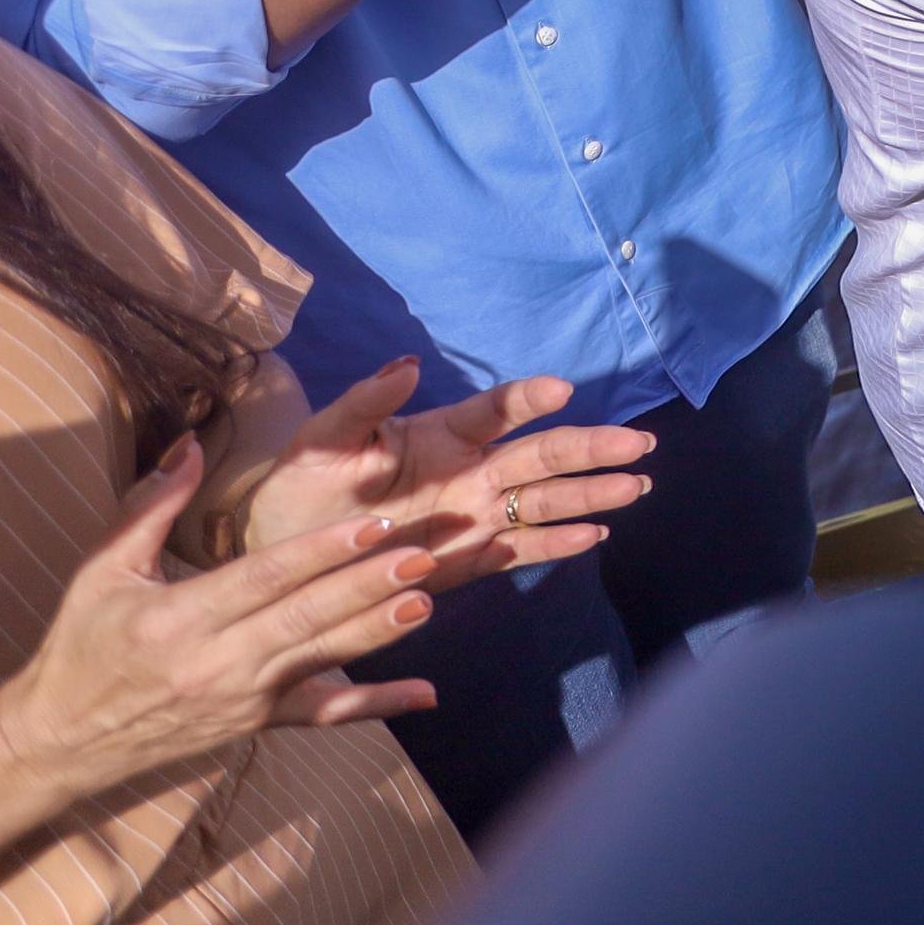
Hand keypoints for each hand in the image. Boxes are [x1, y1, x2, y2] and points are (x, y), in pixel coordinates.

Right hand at [0, 438, 441, 813]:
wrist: (61, 740)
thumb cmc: (83, 645)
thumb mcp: (102, 570)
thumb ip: (151, 505)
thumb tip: (191, 443)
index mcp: (177, 618)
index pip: (262, 577)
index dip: (320, 550)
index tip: (373, 521)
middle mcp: (215, 663)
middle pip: (303, 618)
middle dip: (365, 585)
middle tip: (423, 553)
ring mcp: (242, 698)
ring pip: (322, 660)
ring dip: (378, 631)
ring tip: (429, 598)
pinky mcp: (257, 724)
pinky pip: (323, 715)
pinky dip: (375, 706)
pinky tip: (426, 695)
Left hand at [236, 358, 653, 594]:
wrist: (285, 559)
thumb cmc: (302, 489)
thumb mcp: (322, 440)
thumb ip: (364, 403)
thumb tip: (409, 365)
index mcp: (439, 435)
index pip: (493, 411)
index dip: (526, 400)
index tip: (559, 389)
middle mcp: (469, 471)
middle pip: (540, 455)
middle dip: (590, 448)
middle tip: (638, 444)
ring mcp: (474, 515)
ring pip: (544, 499)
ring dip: (591, 492)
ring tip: (636, 486)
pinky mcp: (469, 560)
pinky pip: (521, 548)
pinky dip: (558, 543)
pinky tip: (595, 536)